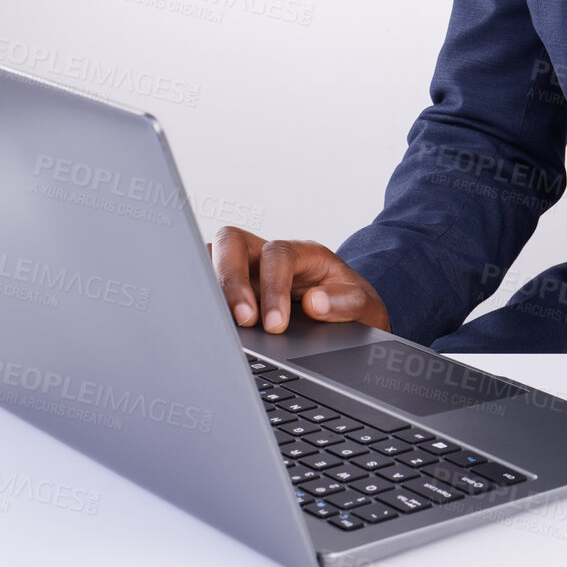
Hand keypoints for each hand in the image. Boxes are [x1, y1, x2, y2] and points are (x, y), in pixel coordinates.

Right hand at [208, 227, 391, 332]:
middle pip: (233, 241)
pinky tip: (203, 323)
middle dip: (231, 279)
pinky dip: (201, 297)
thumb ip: (347, 302)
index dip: (273, 287)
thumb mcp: (365, 305)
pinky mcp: (231, 289)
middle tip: (242, 320)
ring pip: (211, 256)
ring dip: (208, 286)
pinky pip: (204, 281)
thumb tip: (315, 303)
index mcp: (303, 253)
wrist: (348, 316)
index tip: (275, 325)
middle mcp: (268, 255)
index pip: (278, 255)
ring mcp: (246, 269)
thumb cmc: (351, 306)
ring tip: (215, 324)